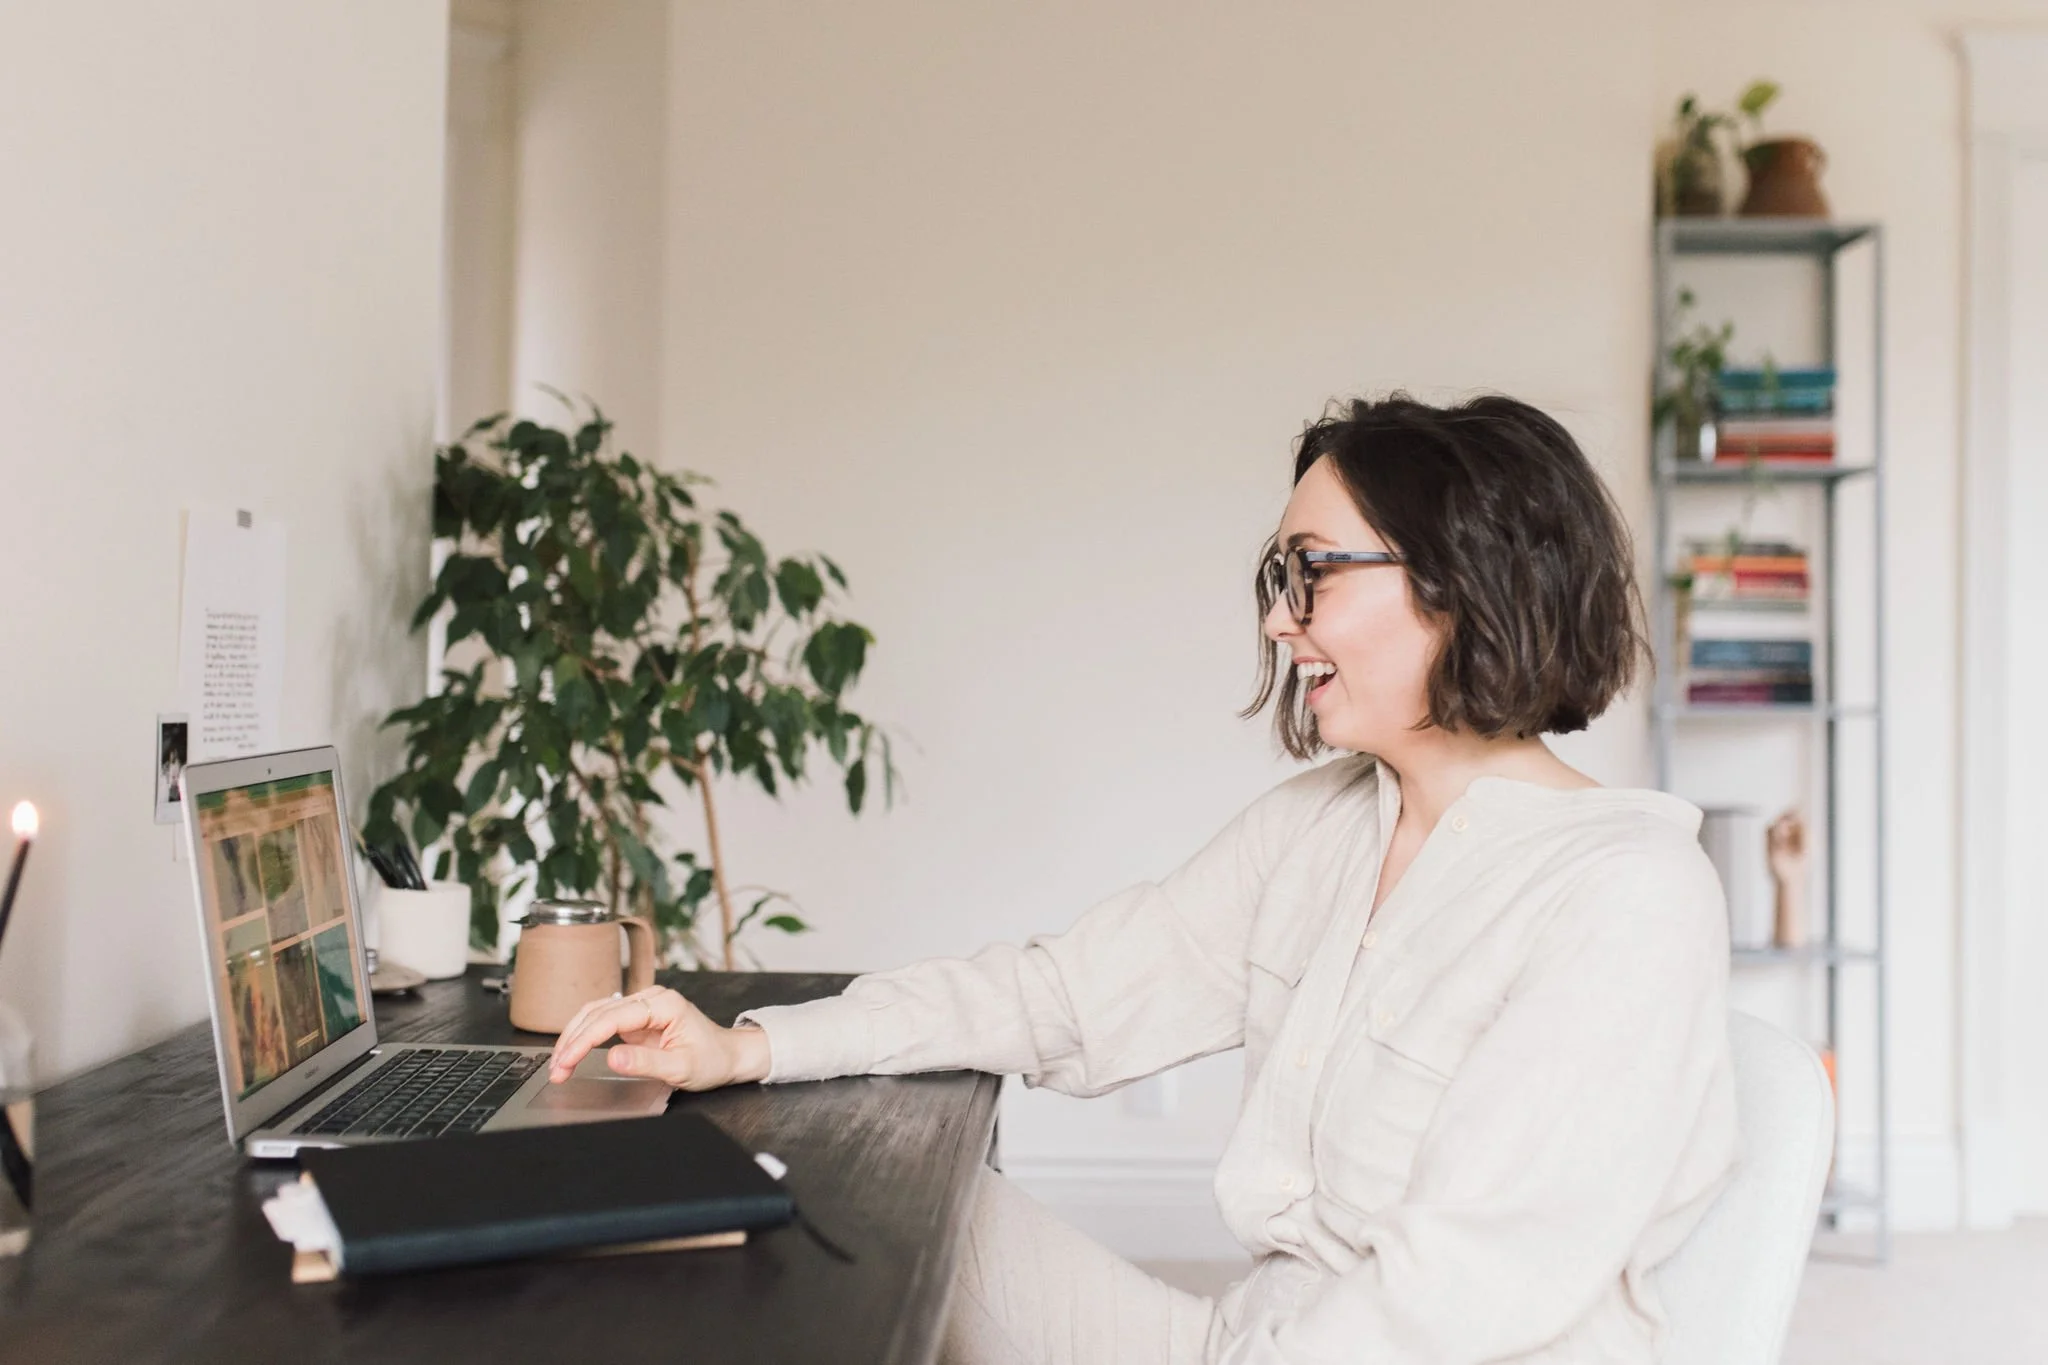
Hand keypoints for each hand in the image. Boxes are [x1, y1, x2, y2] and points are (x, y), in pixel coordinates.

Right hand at [547, 986, 771, 1091]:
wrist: (728, 1056)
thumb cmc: (711, 1060)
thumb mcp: (681, 1068)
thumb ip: (646, 1062)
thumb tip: (612, 1057)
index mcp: (663, 1004)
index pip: (612, 1018)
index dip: (584, 1041)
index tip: (566, 1062)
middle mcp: (650, 999)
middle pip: (598, 1012)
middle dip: (572, 1041)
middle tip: (556, 1070)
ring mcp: (642, 1006)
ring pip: (596, 1013)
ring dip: (573, 1036)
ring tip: (558, 1064)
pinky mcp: (637, 1017)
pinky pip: (603, 1021)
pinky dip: (584, 1036)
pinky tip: (572, 1051)